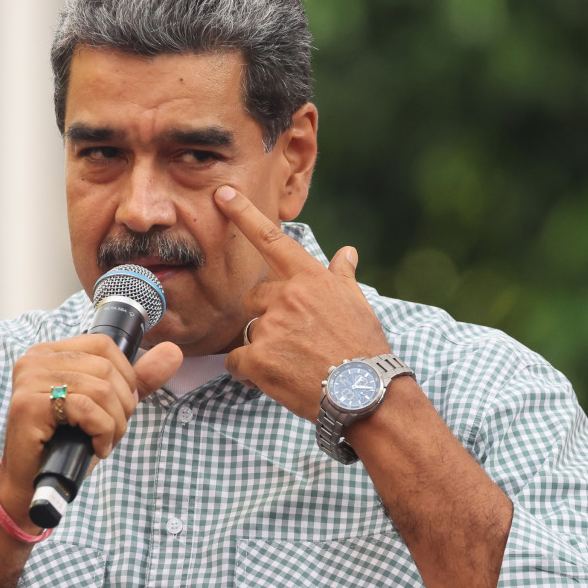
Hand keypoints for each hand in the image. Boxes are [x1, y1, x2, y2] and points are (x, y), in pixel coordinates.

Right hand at [0, 336, 182, 531]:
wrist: (32, 487)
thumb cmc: (67, 445)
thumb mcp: (107, 407)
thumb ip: (139, 379)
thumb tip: (174, 351)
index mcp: (49, 352)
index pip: (104, 345)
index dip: (125, 377)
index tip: (119, 407)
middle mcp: (34, 359)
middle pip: (105, 368)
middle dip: (122, 405)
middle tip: (111, 432)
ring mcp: (28, 380)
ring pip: (100, 389)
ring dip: (114, 423)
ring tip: (104, 442)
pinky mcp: (27, 405)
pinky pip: (86, 408)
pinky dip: (102, 432)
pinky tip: (95, 448)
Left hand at [215, 184, 391, 419]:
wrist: (365, 393)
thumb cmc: (365, 348)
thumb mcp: (359, 305)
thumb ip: (342, 276)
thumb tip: (347, 253)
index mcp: (310, 279)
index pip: (272, 240)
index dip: (244, 214)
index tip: (222, 194)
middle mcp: (288, 296)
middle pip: (255, 297)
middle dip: (267, 316)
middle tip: (295, 341)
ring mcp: (271, 327)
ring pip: (250, 332)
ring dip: (264, 348)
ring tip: (295, 365)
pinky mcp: (258, 358)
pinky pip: (237, 362)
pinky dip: (250, 372)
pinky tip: (276, 380)